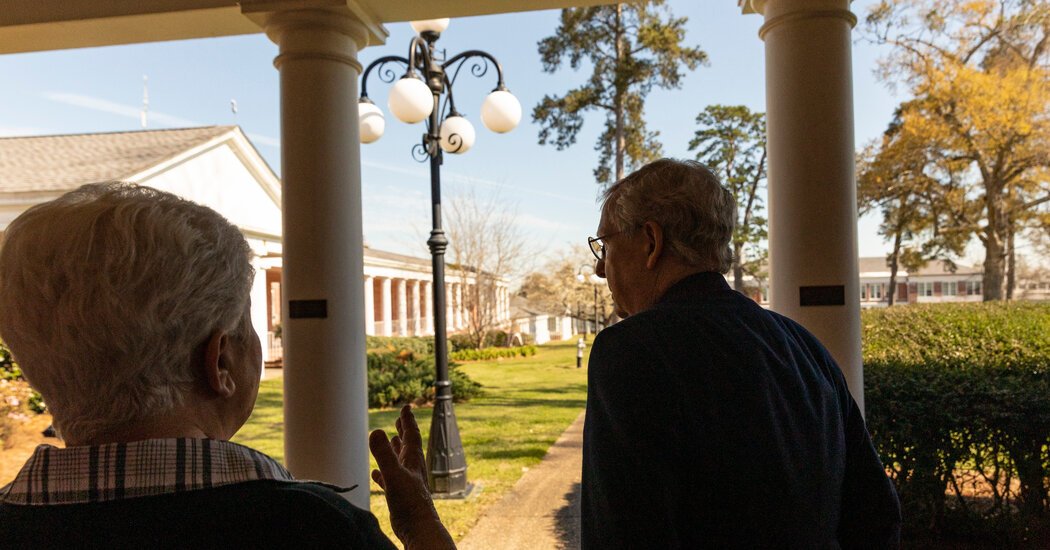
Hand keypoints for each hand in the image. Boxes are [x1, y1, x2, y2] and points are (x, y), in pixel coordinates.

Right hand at [369, 405, 455, 549]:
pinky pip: (390, 480)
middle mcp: (411, 469)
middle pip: (407, 445)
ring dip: (394, 450)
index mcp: (413, 460)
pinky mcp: (400, 496)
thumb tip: (376, 431)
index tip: (406, 407)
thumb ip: (384, 454)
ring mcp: (407, 482)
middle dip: (403, 431)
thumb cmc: (410, 502)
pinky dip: (383, 474)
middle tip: (400, 419)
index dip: (407, 420)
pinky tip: (376, 474)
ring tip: (390, 440)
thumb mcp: (394, 474)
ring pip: (400, 461)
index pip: (411, 435)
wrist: (418, 528)